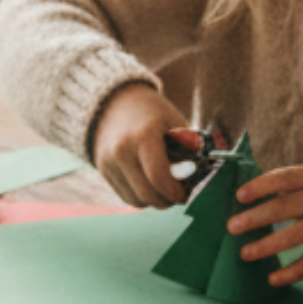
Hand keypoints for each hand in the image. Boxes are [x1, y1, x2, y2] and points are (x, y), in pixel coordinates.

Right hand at [92, 83, 189, 207]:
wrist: (115, 103)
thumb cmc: (153, 113)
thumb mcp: (175, 122)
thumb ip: (189, 149)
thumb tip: (199, 175)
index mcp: (143, 135)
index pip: (159, 176)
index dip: (176, 192)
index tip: (186, 194)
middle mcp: (121, 151)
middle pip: (147, 194)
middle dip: (168, 200)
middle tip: (180, 194)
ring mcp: (109, 162)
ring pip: (137, 201)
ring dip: (155, 200)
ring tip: (165, 186)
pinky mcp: (103, 171)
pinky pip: (127, 197)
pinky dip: (141, 197)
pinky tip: (150, 183)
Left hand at [228, 166, 302, 285]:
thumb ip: (290, 186)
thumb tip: (248, 201)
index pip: (285, 178)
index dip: (261, 186)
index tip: (240, 196)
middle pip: (284, 208)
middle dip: (255, 218)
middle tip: (232, 227)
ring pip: (294, 236)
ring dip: (266, 246)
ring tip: (244, 254)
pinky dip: (290, 272)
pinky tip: (272, 278)